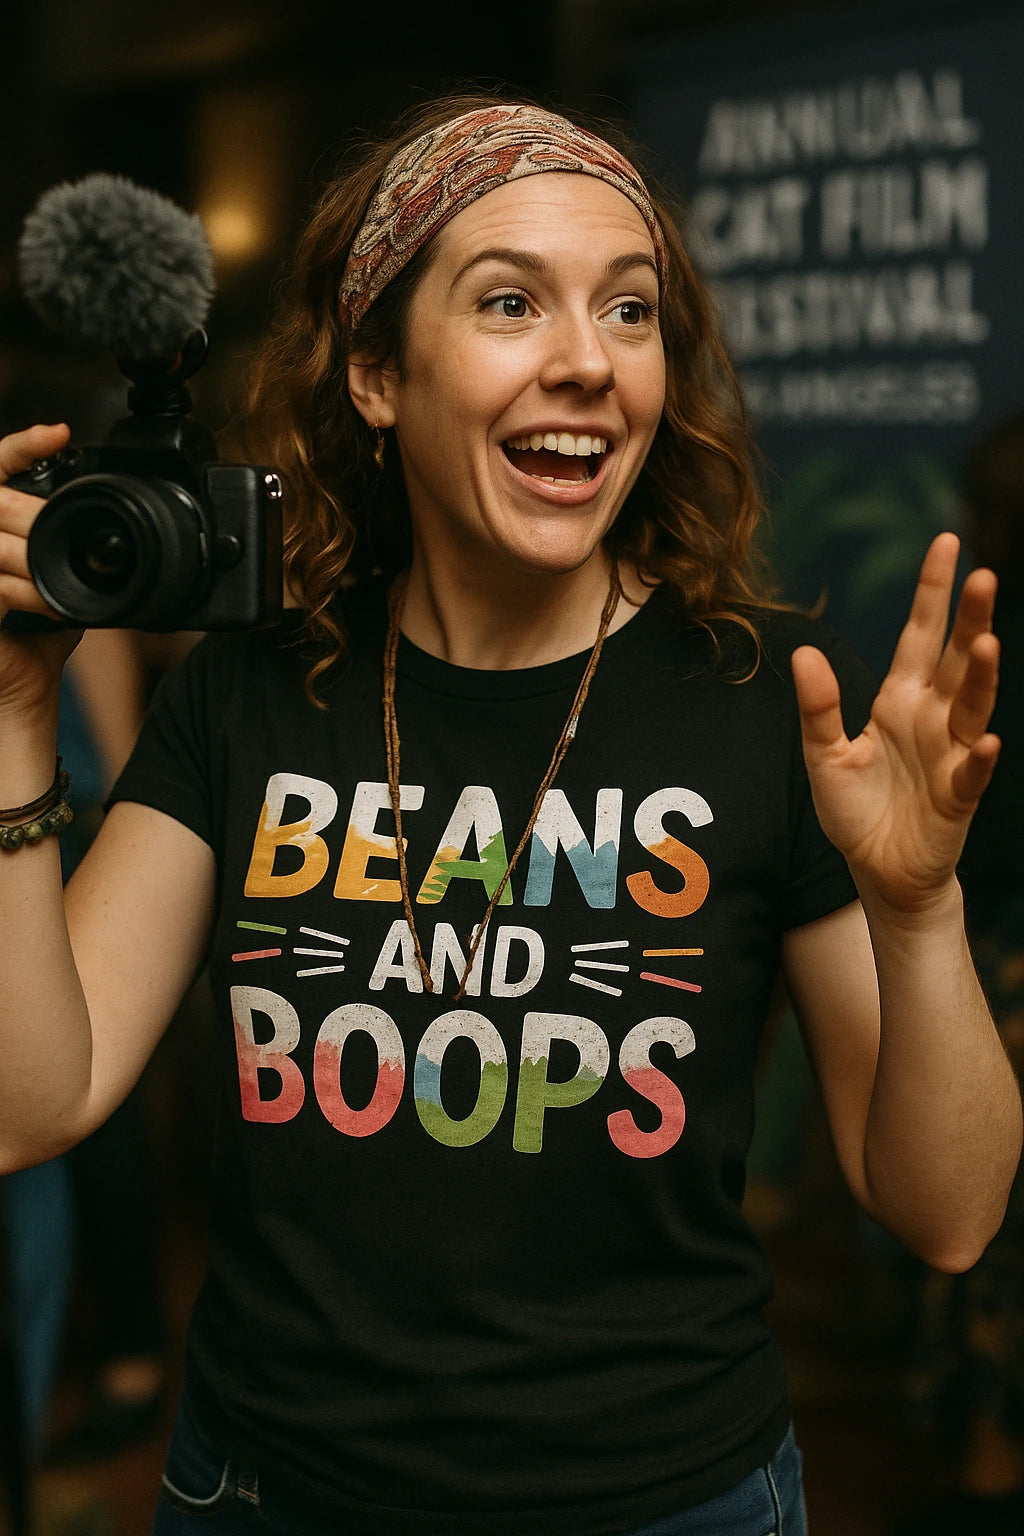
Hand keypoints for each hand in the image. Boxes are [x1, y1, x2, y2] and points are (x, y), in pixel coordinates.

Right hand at [0, 422, 81, 714]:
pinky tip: (53, 609)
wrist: (18, 690)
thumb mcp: (55, 579)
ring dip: (36, 566)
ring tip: (59, 589)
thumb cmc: (33, 637)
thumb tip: (105, 525)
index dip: (23, 445)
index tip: (59, 433)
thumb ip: (64, 547)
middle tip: (65, 536)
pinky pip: (0, 585)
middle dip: (36, 519)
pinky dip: (30, 595)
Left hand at [792, 532, 999, 915]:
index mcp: (900, 700)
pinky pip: (973, 774)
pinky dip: (980, 759)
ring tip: (984, 645)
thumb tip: (803, 652)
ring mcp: (951, 755)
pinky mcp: (958, 797)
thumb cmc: (856, 810)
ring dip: (980, 678)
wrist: (878, 871)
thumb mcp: (824, 756)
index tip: (946, 543)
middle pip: (954, 659)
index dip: (933, 592)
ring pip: (972, 707)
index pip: (921, 635)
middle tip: (984, 575)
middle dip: (970, 619)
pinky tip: (987, 741)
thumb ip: (818, 707)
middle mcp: (933, 718)